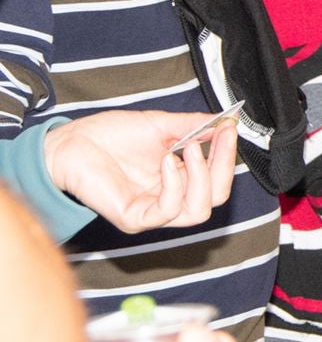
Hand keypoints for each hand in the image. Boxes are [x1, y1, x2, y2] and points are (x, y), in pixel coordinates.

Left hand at [42, 110, 238, 233]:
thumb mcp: (161, 124)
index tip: (230, 128)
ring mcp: (151, 211)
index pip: (216, 180)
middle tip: (219, 137)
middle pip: (214, 199)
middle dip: (222, 167)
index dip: (227, 155)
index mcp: (178, 179)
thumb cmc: (109, 135)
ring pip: (197, 213)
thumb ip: (194, 126)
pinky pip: (166, 211)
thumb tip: (227, 123)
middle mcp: (168, 198)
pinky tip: (167, 160)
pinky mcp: (133, 218)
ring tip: (189, 148)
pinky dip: (174, 185)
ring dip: (201, 177)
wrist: (70, 142)